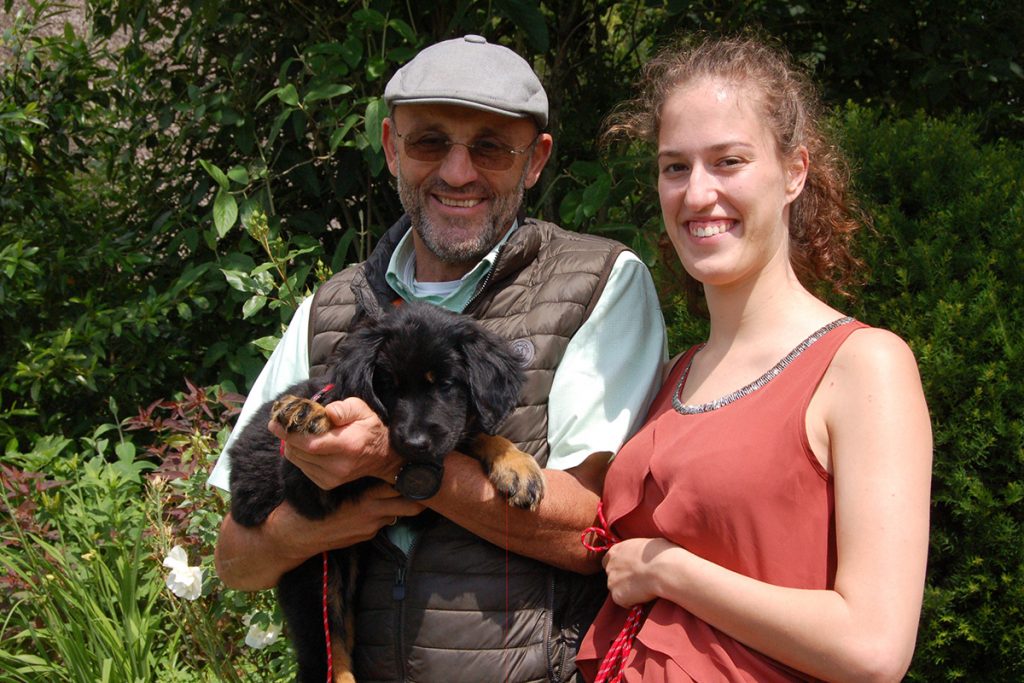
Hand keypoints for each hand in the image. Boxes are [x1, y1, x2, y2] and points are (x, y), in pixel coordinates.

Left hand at [269, 396, 400, 488]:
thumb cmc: (369, 428)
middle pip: (300, 452)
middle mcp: (338, 466)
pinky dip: (299, 455)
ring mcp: (332, 478)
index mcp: (348, 446)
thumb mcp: (362, 409)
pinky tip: (307, 445)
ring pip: (298, 460)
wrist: (383, 457)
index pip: (311, 443)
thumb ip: (344, 408)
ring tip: (295, 431)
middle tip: (282, 422)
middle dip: (287, 436)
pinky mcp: (327, 484)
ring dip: (291, 445)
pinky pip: (303, 467)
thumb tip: (327, 412)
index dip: (290, 433)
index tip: (275, 422)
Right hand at [270, 483, 424, 554]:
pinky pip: (382, 524)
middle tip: (420, 485)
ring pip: (398, 515)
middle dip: (418, 497)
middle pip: (411, 506)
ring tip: (401, 494)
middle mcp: (373, 513)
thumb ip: (353, 474)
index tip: (416, 469)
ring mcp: (371, 527)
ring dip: (400, 506)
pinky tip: (377, 507)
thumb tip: (367, 460)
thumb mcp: (332, 483)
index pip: (400, 485)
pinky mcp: (365, 537)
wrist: (296, 535)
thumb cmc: (310, 502)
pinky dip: (384, 515)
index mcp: (366, 496)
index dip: (410, 477)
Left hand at [602, 537, 675, 606]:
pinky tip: (645, 595)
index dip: (619, 567)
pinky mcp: (617, 596)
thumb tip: (642, 555)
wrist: (663, 569)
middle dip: (622, 580)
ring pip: (618, 590)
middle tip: (639, 581)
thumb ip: (636, 552)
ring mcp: (611, 582)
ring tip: (645, 588)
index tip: (628, 571)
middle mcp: (610, 566)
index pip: (608, 560)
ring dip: (628, 591)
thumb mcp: (645, 545)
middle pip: (612, 576)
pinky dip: (634, 602)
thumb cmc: (660, 554)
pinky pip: (625, 602)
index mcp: (615, 551)